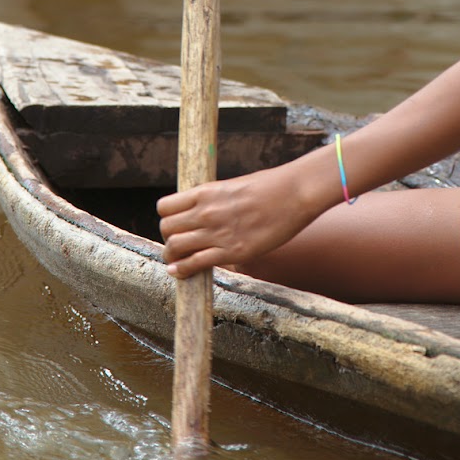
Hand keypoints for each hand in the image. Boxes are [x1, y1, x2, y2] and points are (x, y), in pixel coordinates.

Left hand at [157, 163, 318, 278]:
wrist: (295, 193)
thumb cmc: (270, 187)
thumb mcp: (233, 186)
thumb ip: (215, 199)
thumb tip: (206, 210)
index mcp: (205, 192)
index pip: (164, 207)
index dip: (166, 218)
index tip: (175, 224)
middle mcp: (206, 211)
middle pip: (166, 228)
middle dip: (168, 237)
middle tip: (177, 244)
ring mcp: (217, 232)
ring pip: (175, 247)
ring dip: (172, 256)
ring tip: (177, 260)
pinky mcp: (231, 251)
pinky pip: (194, 264)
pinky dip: (182, 270)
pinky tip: (179, 272)